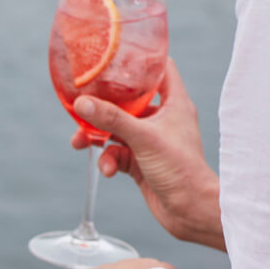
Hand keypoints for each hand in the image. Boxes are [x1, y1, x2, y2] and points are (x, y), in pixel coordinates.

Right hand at [70, 58, 224, 250]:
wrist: (189, 211)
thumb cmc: (181, 169)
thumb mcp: (143, 138)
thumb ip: (111, 118)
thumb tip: (82, 103)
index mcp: (174, 103)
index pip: (161, 69)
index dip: (141, 61)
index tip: (116, 57)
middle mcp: (163, 119)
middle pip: (127, 101)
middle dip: (102, 107)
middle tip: (82, 107)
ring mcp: (150, 141)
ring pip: (116, 130)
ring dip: (97, 137)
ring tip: (80, 143)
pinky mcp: (140, 162)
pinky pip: (115, 154)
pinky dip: (107, 160)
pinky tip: (107, 170)